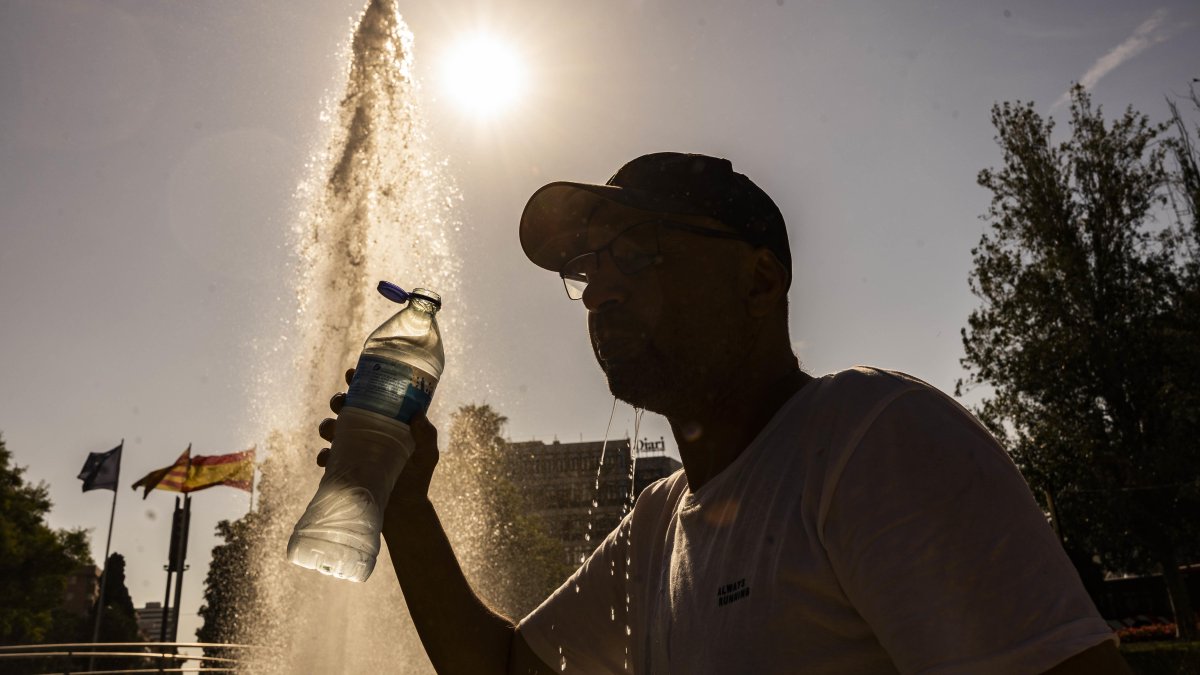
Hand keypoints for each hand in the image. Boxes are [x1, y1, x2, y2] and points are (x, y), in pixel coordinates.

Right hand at [317, 368, 440, 516]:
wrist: (404, 511)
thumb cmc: (417, 478)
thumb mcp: (427, 453)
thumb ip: (426, 434)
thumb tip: (418, 414)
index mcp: (384, 422)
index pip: (370, 395)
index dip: (359, 382)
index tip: (352, 372)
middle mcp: (366, 432)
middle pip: (345, 408)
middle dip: (338, 400)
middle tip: (341, 400)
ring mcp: (352, 449)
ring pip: (331, 429)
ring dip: (327, 425)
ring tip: (332, 429)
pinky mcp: (343, 469)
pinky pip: (326, 459)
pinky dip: (324, 456)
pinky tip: (328, 457)